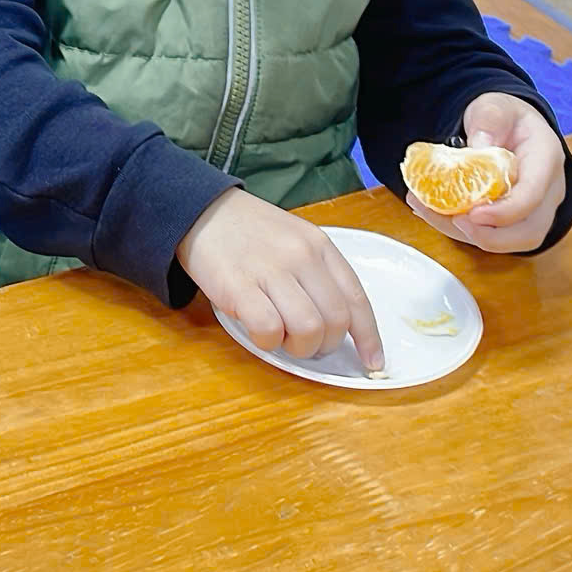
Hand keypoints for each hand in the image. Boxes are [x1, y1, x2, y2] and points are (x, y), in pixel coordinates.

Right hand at [178, 188, 384, 372]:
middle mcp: (301, 256)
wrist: (199, 210)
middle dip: (325, 345)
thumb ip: (317, 273)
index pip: (357, 299)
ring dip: (298, 347)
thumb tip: (337, 323)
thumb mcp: (294, 238)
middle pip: (335, 321)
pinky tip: (258, 331)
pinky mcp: (239, 286)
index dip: (369, 337)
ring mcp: (270, 270)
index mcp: (319, 245)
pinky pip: (269, 329)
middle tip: (305, 343)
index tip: (372, 361)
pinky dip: (268, 341)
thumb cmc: (248, 231)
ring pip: (308, 330)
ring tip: (281, 337)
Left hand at [406, 93, 566, 252]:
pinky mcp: (512, 220)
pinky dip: (460, 230)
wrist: (508, 126)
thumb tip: (478, 147)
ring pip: (510, 240)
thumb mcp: (495, 106)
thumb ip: (489, 121)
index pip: (533, 196)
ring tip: (429, 212)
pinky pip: (491, 234)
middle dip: (491, 237)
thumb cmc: (506, 118)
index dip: (505, 212)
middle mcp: (546, 192)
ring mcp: (532, 210)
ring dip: (469, 235)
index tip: (474, 214)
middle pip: (529, 232)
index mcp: (546, 160)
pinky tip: (429, 211)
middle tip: (454, 222)